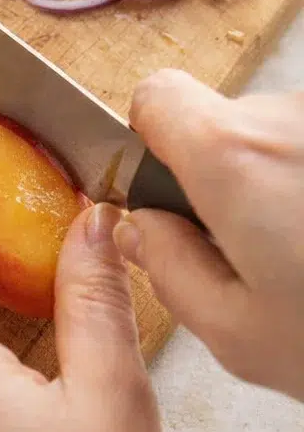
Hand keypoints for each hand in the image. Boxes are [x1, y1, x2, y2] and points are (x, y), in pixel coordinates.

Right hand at [119, 69, 303, 400]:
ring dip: (293, 184)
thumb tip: (142, 229)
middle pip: (230, 122)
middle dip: (233, 178)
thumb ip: (168, 271)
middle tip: (267, 256)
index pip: (157, 96)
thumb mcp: (239, 335)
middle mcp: (289, 117)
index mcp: (233, 156)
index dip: (154, 141)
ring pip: (290, 137)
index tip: (177, 191)